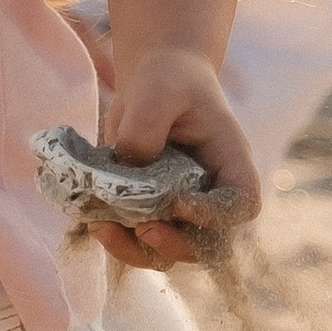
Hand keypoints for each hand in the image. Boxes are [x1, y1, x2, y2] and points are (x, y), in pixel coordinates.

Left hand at [96, 51, 259, 267]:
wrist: (154, 81)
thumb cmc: (168, 80)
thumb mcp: (158, 90)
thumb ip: (146, 125)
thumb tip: (128, 164)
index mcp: (229, 164)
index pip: (240, 204)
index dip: (215, 215)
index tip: (180, 203)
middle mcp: (209, 195)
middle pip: (205, 242)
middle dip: (172, 245)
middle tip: (142, 230)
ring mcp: (179, 209)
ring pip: (165, 249)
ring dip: (134, 248)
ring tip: (102, 227)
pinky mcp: (149, 210)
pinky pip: (135, 238)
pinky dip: (115, 235)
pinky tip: (91, 219)